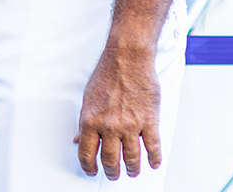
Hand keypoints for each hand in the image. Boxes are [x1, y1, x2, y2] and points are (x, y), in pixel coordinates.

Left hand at [75, 45, 161, 179]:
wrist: (127, 58)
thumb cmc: (107, 74)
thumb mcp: (88, 98)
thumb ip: (84, 122)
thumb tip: (78, 138)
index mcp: (91, 120)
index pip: (86, 153)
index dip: (89, 167)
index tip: (92, 171)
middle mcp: (109, 126)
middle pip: (110, 160)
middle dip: (112, 172)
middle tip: (114, 174)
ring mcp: (130, 125)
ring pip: (132, 158)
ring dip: (132, 169)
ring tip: (132, 171)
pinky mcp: (149, 121)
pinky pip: (153, 147)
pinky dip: (154, 158)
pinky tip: (153, 163)